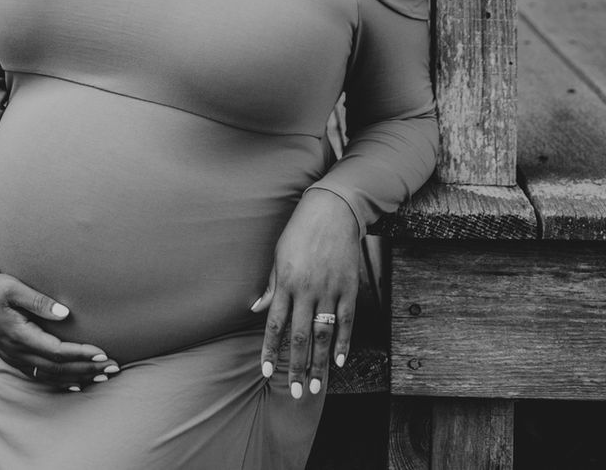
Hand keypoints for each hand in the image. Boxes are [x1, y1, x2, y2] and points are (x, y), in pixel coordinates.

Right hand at [0, 271, 118, 390]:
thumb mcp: (12, 287)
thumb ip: (38, 301)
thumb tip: (66, 313)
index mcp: (19, 335)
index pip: (57, 352)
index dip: (81, 354)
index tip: (104, 352)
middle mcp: (18, 352)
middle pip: (58, 368)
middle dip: (87, 369)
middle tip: (113, 367)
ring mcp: (15, 357)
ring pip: (51, 375)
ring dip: (78, 377)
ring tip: (102, 376)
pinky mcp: (14, 357)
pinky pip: (41, 375)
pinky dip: (61, 380)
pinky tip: (76, 383)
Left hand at [250, 189, 361, 399]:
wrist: (332, 210)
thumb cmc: (300, 231)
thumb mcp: (279, 255)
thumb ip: (271, 286)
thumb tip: (257, 310)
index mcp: (286, 282)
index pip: (275, 325)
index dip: (271, 351)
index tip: (267, 373)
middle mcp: (306, 290)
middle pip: (299, 337)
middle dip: (295, 367)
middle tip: (295, 394)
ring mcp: (329, 289)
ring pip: (322, 334)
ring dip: (318, 363)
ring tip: (315, 386)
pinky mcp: (348, 287)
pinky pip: (346, 321)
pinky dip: (343, 342)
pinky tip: (339, 361)